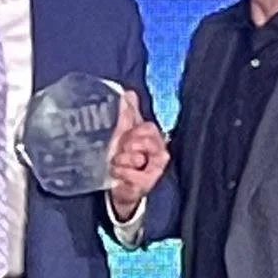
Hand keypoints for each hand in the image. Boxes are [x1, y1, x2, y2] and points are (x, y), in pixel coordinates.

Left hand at [106, 90, 169, 220]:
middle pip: (144, 140)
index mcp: (155, 138)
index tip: (125, 137)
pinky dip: (119, 172)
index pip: (148, 127)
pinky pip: (130, 173)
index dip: (133, 131)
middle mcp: (160, 152)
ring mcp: (155, 169)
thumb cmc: (123, 158)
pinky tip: (117, 173)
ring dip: (121, 159)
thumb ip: (127, 114)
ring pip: (136, 157)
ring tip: (118, 163)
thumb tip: (128, 93)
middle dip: (127, 144)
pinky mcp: (148, 183)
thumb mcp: (123, 134)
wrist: (119, 185)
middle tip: (120, 151)